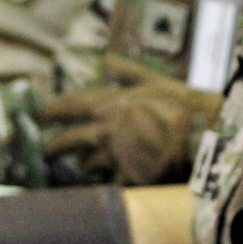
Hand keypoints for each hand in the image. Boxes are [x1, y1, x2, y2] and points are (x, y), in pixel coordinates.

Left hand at [41, 55, 222, 184]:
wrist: (201, 135)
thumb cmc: (181, 104)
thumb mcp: (156, 80)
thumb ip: (128, 71)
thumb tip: (108, 58)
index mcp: (108, 105)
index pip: (70, 107)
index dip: (53, 111)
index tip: (41, 115)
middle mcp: (104, 131)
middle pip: (68, 141)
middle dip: (53, 147)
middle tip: (45, 152)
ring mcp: (114, 157)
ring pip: (86, 165)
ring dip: (83, 166)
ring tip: (82, 168)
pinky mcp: (127, 178)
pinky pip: (109, 184)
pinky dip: (107, 184)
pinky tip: (106, 185)